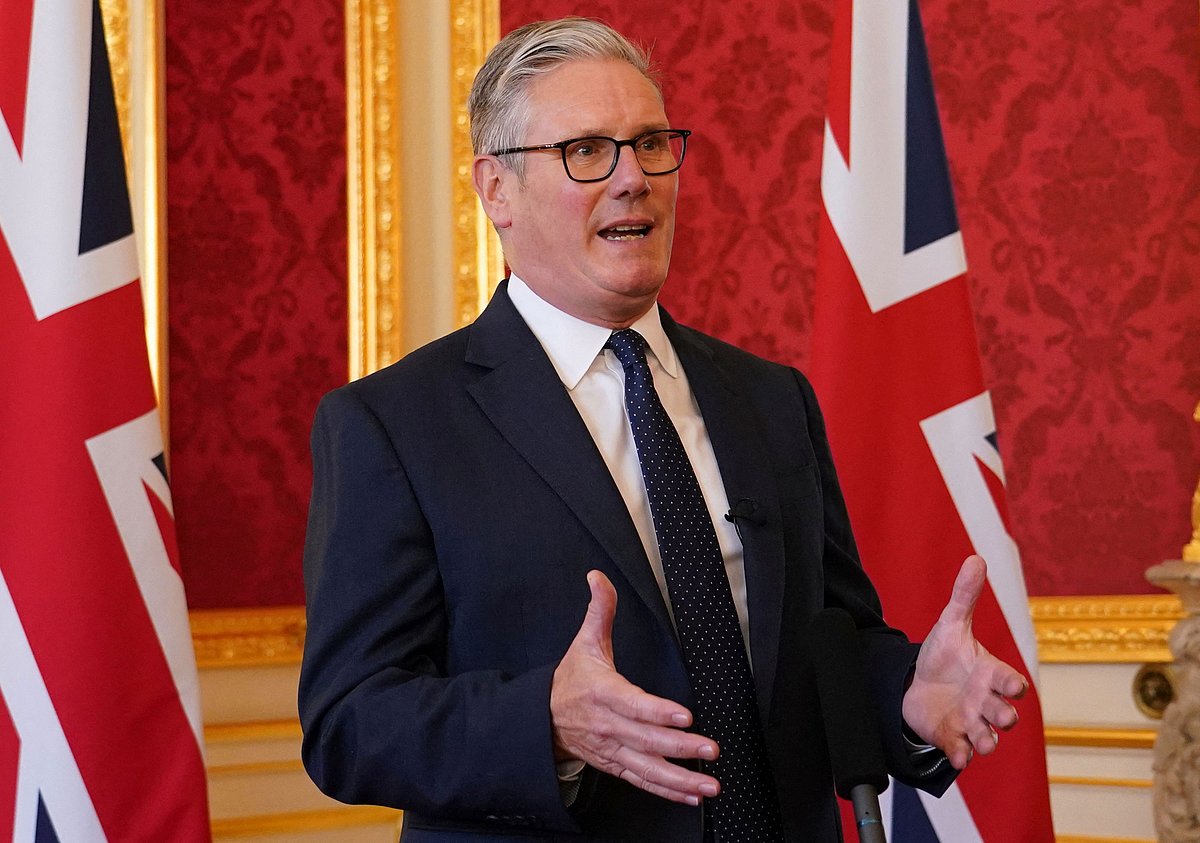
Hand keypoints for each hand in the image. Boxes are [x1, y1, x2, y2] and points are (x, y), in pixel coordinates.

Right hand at [550, 570, 720, 804]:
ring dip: (680, 778)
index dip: (658, 712)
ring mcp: (613, 749)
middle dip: (680, 747)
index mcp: (603, 693)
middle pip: (646, 740)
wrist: (543, 718)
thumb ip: (599, 610)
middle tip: (709, 749)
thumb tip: (598, 577)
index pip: (633, 704)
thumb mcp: (584, 641)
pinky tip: (692, 795)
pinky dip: (668, 791)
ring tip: (708, 783)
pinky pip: (643, 781)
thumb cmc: (571, 679)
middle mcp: (608, 726)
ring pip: (648, 767)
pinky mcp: (616, 765)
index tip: (685, 716)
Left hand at [901, 555, 1027, 769]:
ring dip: (986, 741)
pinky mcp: (950, 737)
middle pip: (1003, 714)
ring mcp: (969, 722)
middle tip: (1001, 716)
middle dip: (1003, 716)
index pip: (1009, 681)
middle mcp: (984, 702)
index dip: (1012, 685)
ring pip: (986, 738)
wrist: (916, 683)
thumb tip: (976, 558)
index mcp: (989, 674)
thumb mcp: (951, 624)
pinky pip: (959, 750)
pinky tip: (957, 756)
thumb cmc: (944, 655)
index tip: (1012, 686)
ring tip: (981, 743)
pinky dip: (960, 754)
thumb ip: (964, 596)